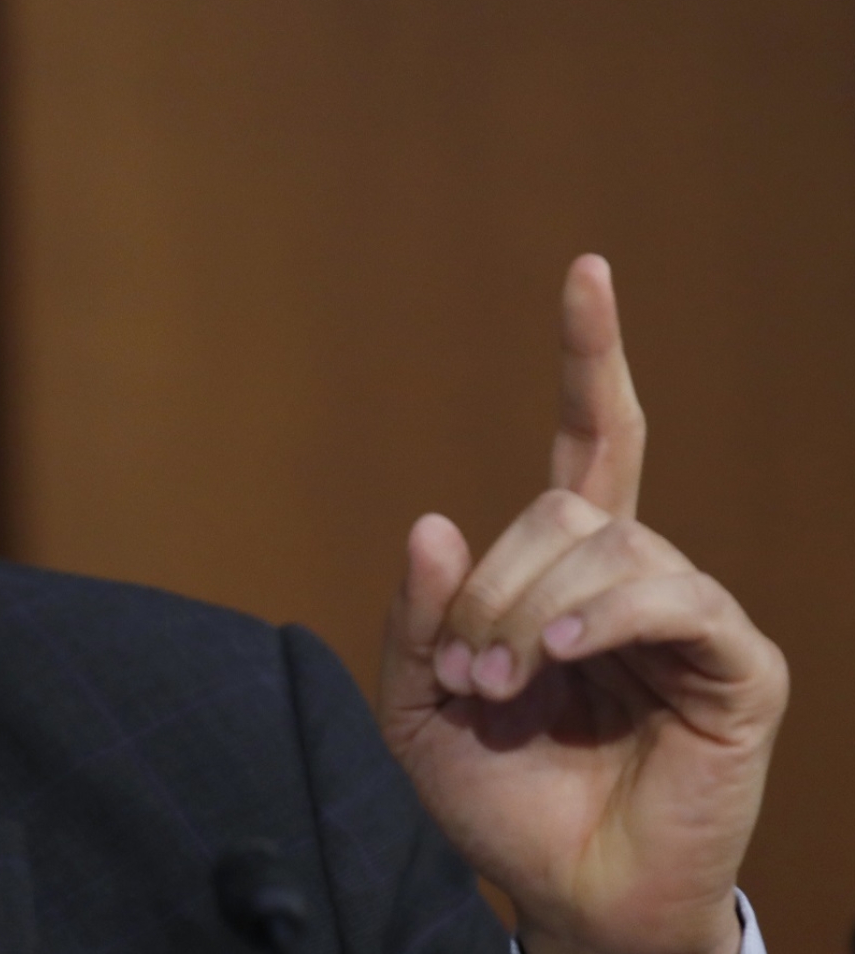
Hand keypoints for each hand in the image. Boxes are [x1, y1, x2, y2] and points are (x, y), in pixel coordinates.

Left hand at [377, 255, 787, 953]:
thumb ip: (421, 616)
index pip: (592, 439)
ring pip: (609, 546)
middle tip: (473, 673)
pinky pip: (673, 598)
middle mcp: (634, 574)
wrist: (565, 893)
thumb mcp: (421, 703)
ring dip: (534, 611)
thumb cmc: (497, 799)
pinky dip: (607, 617)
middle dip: (495, 584)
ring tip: (506, 686)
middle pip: (563, 507)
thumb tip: (436, 521)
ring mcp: (691, 614)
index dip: (591, 356)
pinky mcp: (738, 664)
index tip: (587, 268)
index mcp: (566, 570)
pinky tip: (567, 659)